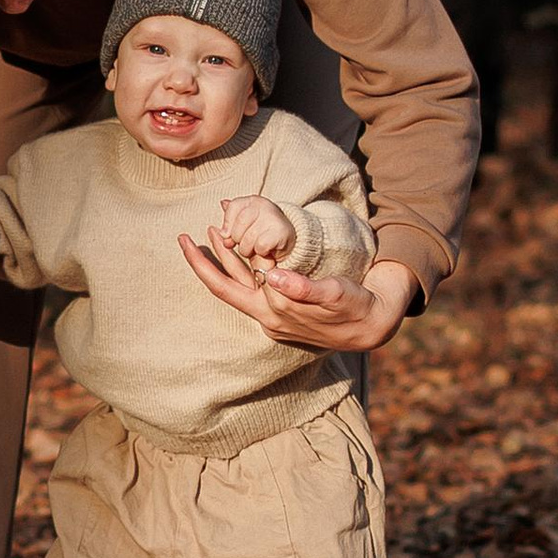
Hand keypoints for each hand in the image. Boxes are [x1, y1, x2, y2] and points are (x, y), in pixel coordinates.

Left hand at [177, 242, 417, 354]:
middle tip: (184, 237)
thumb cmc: (354, 308)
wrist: (372, 325)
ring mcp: (274, 314)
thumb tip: (274, 276)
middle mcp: (268, 316)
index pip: (229, 286)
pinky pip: (255, 284)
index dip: (209, 261)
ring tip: (214, 232)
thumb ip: (304, 288)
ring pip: (240, 283)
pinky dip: (244, 265)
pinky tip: (243, 250)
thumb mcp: (335, 295)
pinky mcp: (283, 309)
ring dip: (225, 259)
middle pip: (225, 286)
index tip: (194, 237)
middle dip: (204, 262)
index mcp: (274, 313)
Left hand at [210, 193, 296, 264]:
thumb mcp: (245, 222)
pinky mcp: (280, 232)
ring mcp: (273, 218)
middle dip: (237, 239)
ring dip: (248, 249)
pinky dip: (260, 252)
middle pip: (239, 224)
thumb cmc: (261, 231)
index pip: (233, 207)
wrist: (287, 240)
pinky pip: (260, 246)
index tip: (227, 235)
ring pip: (248, 238)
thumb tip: (223, 204)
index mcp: (252, 201)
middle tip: (243, 244)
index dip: (227, 224)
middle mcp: (263, 205)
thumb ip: (232, 216)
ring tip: (254, 248)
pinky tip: (265, 250)